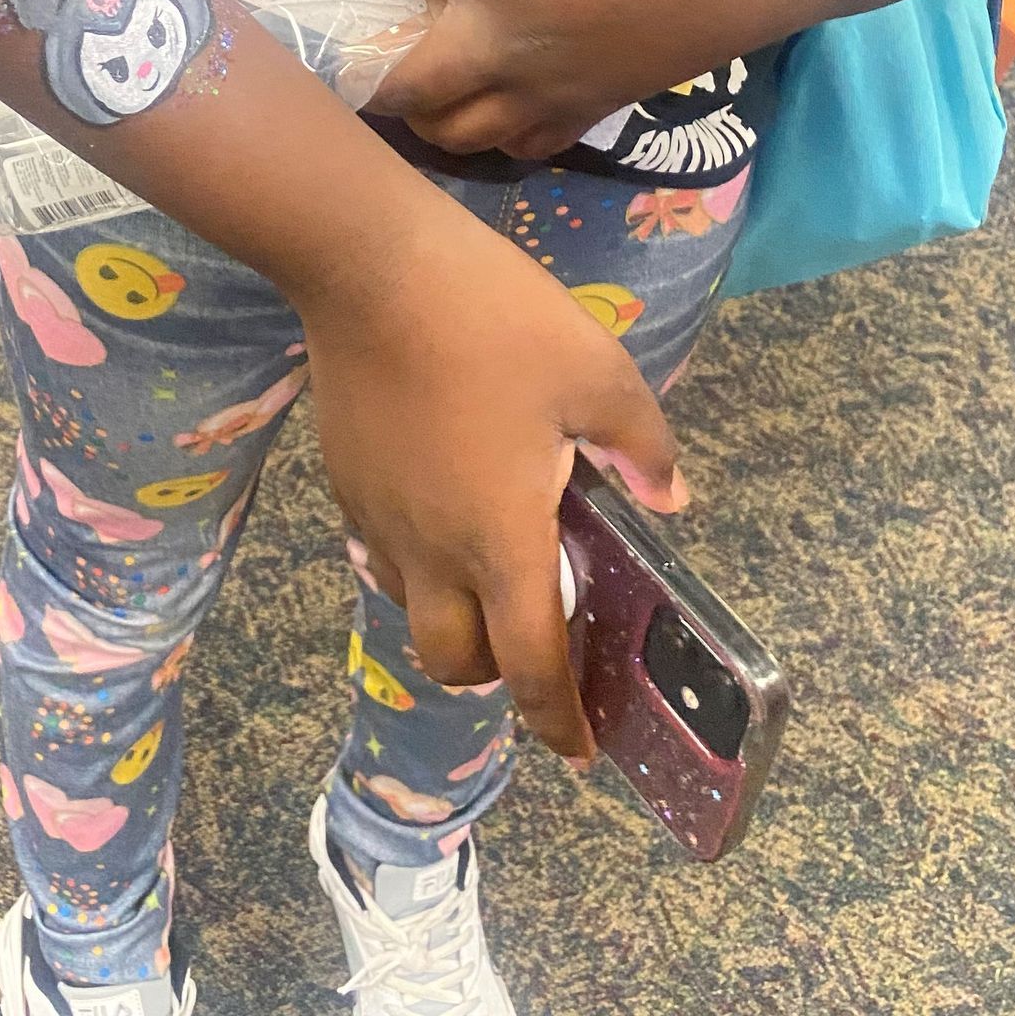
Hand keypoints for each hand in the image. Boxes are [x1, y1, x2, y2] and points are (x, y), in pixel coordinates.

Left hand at [263, 0, 789, 162]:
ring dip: (417, 112)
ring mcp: (557, 87)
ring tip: (397, 74)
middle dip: (357, 74)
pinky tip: (481, 97)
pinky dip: (485, 132)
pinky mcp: (595, 108)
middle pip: (407, 87)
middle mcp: (518, 41)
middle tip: (328, 48)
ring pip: (458, 132)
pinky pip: (519, 144)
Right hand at [297, 188, 686, 759]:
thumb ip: (641, 447)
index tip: (580, 751)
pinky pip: (384, 551)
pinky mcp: (344, 480)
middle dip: (497, 674)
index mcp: (501, 542)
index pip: (530, 666)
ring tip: (490, 557)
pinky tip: (443, 496)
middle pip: (454, 663)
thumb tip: (670, 498)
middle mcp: (432, 552)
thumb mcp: (598, 372)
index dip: (558, 721)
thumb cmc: (494, 321)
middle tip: (534, 633)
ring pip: (413, 608)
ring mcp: (378, 518)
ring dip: (454, 613)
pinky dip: (419, 557)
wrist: (369, 265)